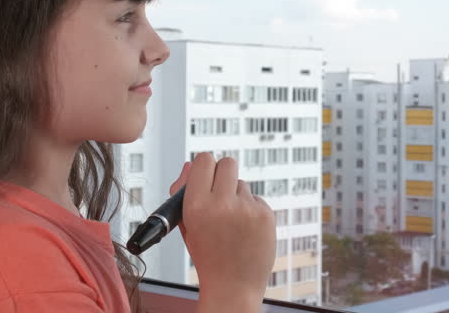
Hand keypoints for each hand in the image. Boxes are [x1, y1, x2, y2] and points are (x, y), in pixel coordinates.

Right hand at [169, 153, 275, 311]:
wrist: (233, 287)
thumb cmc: (208, 256)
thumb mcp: (187, 225)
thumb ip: (183, 193)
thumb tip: (190, 165)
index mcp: (196, 206)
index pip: (203, 161)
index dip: (204, 166)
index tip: (205, 173)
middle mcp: (222, 204)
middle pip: (227, 163)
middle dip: (223, 173)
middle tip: (221, 190)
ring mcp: (246, 209)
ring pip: (242, 184)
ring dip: (237, 196)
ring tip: (232, 222)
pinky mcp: (266, 214)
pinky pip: (256, 199)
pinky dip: (251, 210)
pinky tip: (245, 230)